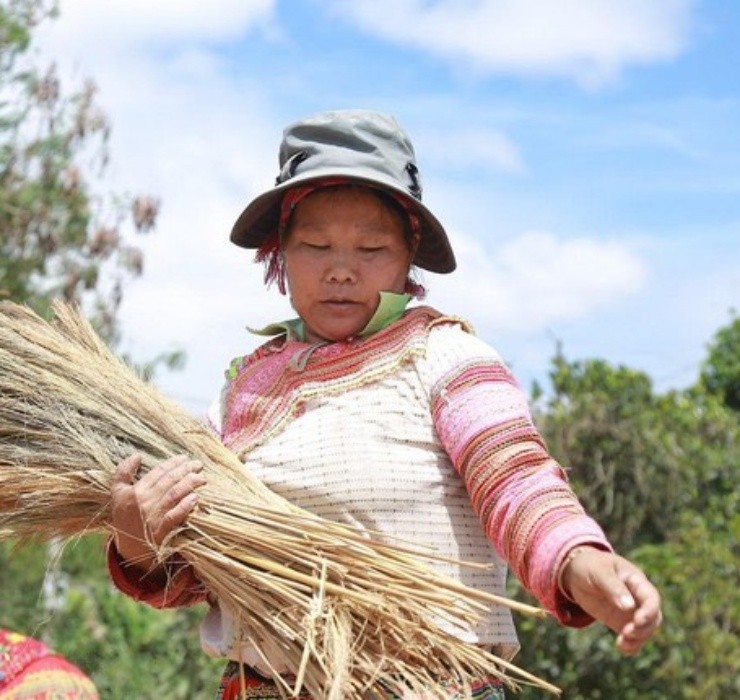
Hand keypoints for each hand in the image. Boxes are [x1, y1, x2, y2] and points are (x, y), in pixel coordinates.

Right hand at [110, 454, 206, 576]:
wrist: (127, 550)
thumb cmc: (125, 518)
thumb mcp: (117, 495)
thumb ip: (123, 473)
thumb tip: (137, 455)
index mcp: (132, 492)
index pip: (157, 472)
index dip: (173, 463)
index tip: (185, 458)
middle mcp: (142, 502)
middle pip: (169, 481)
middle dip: (186, 470)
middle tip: (198, 465)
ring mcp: (152, 517)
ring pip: (174, 495)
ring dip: (190, 484)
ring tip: (202, 478)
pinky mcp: (160, 531)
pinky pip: (175, 516)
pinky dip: (185, 506)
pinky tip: (196, 498)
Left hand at [560, 547, 662, 654]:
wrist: (576, 572)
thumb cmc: (590, 565)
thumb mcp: (599, 572)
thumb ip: (613, 587)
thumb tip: (628, 607)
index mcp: (636, 580)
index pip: (652, 598)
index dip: (649, 611)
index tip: (637, 621)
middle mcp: (637, 598)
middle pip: (653, 617)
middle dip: (644, 628)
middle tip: (626, 633)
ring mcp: (630, 611)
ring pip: (645, 630)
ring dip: (638, 639)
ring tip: (622, 643)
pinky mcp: (620, 622)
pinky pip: (632, 637)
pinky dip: (631, 645)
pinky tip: (621, 648)